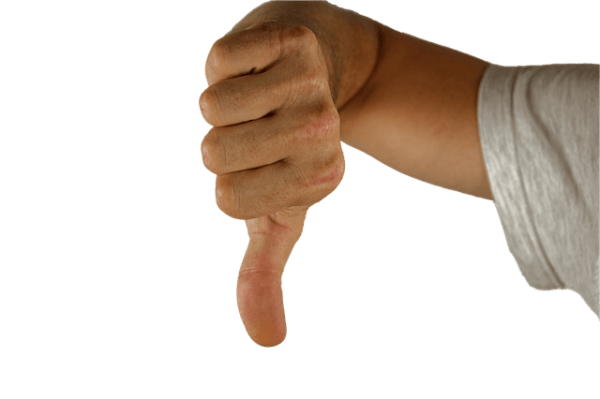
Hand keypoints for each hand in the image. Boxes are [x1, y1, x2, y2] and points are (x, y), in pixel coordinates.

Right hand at [199, 23, 345, 346]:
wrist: (322, 67)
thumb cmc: (287, 148)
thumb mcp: (276, 213)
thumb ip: (265, 273)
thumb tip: (266, 342)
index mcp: (320, 179)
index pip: (229, 200)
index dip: (232, 179)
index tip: (267, 162)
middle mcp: (321, 134)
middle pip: (214, 152)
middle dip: (225, 139)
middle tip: (263, 123)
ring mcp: (308, 85)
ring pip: (212, 105)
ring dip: (226, 101)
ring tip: (264, 94)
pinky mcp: (290, 40)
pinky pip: (220, 60)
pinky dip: (228, 62)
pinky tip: (264, 62)